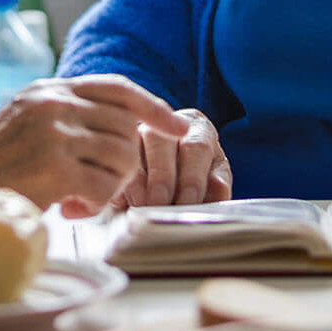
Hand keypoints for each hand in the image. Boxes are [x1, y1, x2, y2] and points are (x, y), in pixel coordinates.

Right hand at [0, 75, 189, 219]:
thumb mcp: (29, 124)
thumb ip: (70, 117)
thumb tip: (127, 127)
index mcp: (50, 90)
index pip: (118, 88)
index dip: (153, 107)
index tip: (178, 126)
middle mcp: (54, 103)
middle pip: (126, 128)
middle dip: (122, 163)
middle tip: (94, 185)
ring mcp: (54, 132)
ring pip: (121, 158)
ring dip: (108, 186)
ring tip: (75, 196)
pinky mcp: (53, 167)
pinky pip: (104, 188)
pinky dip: (94, 205)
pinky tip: (67, 208)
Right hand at [110, 109, 230, 210]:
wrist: (167, 184)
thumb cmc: (194, 182)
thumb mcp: (211, 181)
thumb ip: (217, 186)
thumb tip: (219, 190)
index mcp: (197, 128)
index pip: (196, 147)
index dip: (192, 177)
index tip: (188, 203)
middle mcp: (165, 124)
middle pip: (161, 142)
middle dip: (162, 177)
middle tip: (160, 205)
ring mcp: (136, 132)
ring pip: (133, 146)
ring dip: (138, 180)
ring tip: (141, 206)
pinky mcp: (113, 146)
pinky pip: (112, 159)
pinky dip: (119, 182)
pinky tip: (122, 202)